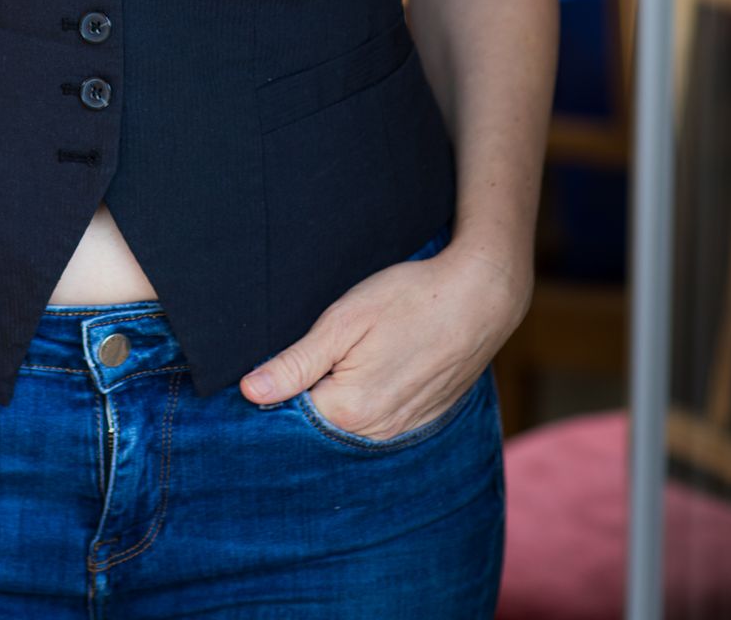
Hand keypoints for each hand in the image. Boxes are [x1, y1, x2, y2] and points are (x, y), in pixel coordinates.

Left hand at [239, 240, 527, 439]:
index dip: (280, 382)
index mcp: (348, 411)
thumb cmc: (410, 299)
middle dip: (309, 389)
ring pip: (348, 420)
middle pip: (319, 420)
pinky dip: (367, 397)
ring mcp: (400, 430)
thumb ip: (296, 363)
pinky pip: (377, 419)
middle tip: (328, 344)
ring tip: (357, 350)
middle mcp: (374, 433)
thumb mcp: (343, 321)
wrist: (480, 296)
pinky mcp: (419, 421)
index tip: (287, 355)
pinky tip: (377, 363)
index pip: (290, 412)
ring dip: (339, 393)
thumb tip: (250, 391)